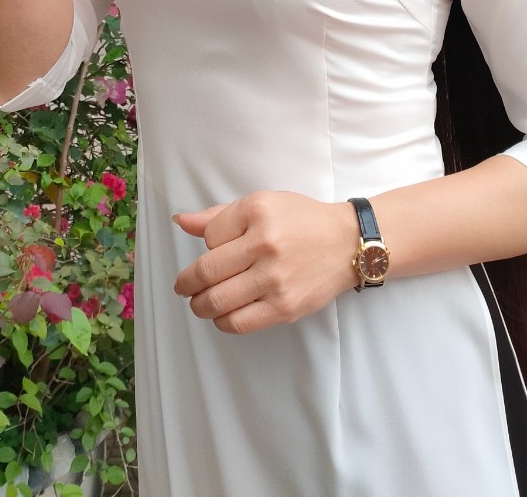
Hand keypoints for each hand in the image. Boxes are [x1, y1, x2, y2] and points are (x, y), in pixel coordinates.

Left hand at [173, 192, 359, 334]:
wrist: (346, 243)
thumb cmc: (301, 220)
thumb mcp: (262, 204)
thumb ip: (219, 215)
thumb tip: (180, 221)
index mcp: (257, 211)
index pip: (210, 236)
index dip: (205, 246)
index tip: (213, 251)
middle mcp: (265, 243)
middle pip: (207, 272)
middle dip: (186, 283)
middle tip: (183, 287)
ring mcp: (275, 278)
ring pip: (218, 301)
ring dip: (200, 305)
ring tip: (200, 302)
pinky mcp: (284, 307)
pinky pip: (239, 322)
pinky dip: (222, 321)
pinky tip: (223, 314)